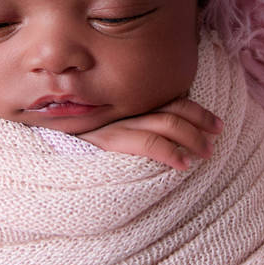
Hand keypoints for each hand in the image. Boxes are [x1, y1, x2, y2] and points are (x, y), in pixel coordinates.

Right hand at [80, 98, 222, 169]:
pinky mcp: (107, 142)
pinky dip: (170, 153)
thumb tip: (167, 134)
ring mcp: (116, 123)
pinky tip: (183, 164)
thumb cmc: (76, 140)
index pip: (170, 100)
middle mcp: (124, 109)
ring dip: (192, 138)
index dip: (197, 110)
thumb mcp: (105, 127)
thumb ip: (131, 125)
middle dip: (201, 122)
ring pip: (166, 124)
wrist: (45, 152)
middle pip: (173, 109)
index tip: (217, 124)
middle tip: (218, 136)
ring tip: (207, 152)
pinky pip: (147, 143)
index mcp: (127, 104)